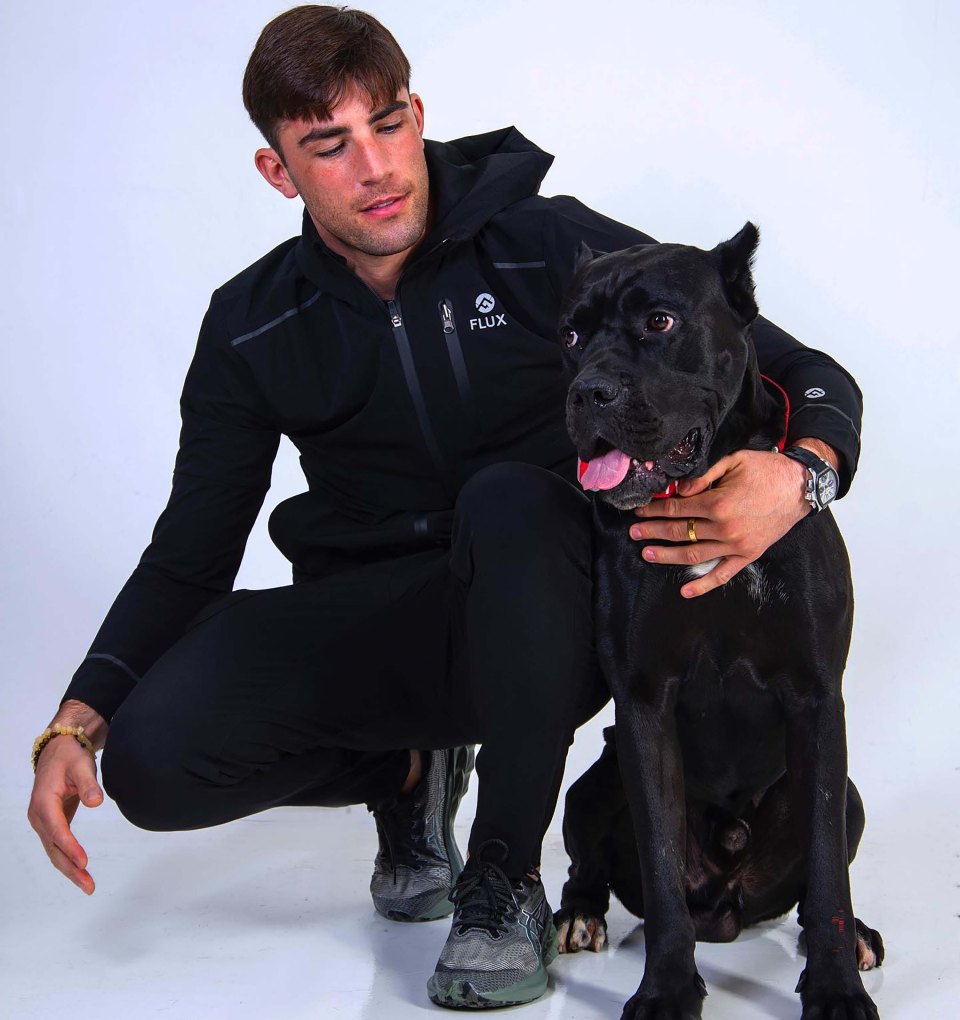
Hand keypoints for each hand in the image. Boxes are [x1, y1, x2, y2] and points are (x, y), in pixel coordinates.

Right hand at [27, 702, 107, 894]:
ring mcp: (43, 822)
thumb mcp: (81, 765)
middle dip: (70, 868)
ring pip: (54, 851)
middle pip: (53, 848)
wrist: (59, 750)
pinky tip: (80, 871)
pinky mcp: (51, 823)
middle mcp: (39, 816)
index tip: (84, 862)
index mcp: (43, 802)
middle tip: (89, 885)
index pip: (57, 830)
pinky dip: (68, 859)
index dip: (70, 847)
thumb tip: (95, 802)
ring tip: (88, 886)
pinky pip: (57, 846)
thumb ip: (88, 784)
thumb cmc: (70, 756)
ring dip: (69, 869)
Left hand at [630, 442, 831, 597]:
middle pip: (680, 532)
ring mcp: (736, 545)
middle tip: (634, 533)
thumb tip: (679, 491)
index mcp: (718, 503)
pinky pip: (723, 574)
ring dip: (667, 555)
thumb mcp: (733, 462)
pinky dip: (704, 585)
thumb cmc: (766, 470)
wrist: (801, 486)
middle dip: (653, 532)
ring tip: (647, 553)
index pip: (676, 509)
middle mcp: (724, 528)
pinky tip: (685, 592)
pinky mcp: (748, 555)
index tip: (639, 511)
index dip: (654, 510)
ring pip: (693, 555)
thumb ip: (702, 477)